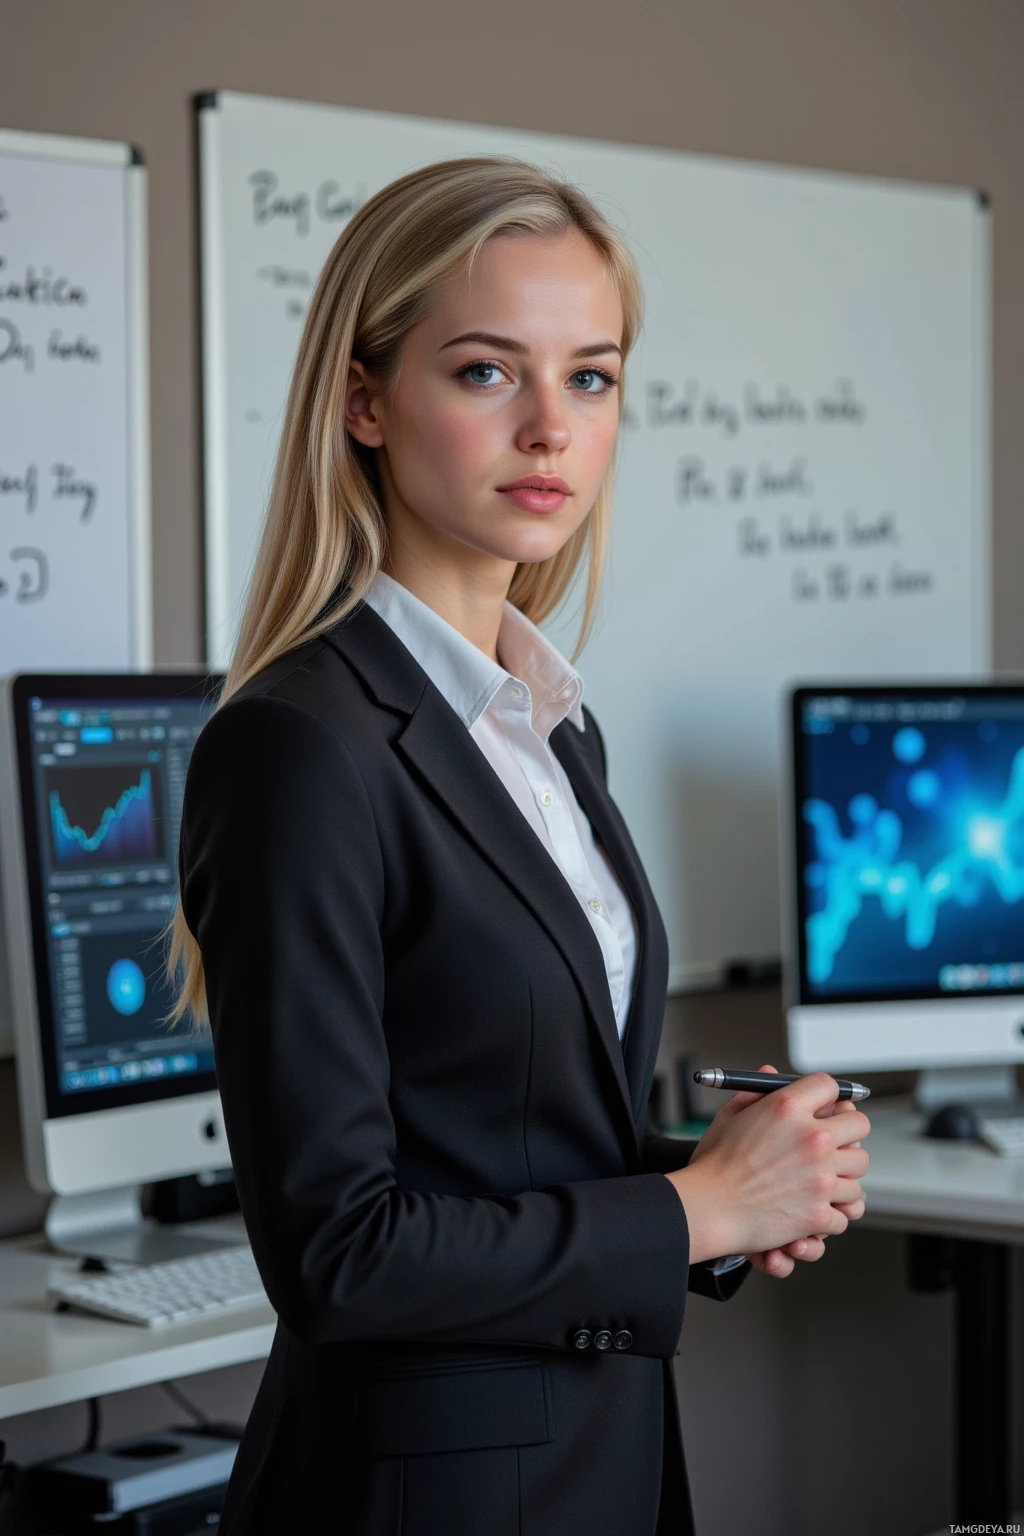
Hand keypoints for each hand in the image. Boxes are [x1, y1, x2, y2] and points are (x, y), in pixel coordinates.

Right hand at [730, 1066, 868, 1277]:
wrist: (706, 1209)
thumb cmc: (713, 1165)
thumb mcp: (730, 1117)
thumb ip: (756, 1093)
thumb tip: (770, 1072)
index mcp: (788, 1108)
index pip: (831, 1087)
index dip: (830, 1097)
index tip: (831, 1108)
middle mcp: (811, 1139)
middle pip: (859, 1126)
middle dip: (849, 1135)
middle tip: (835, 1146)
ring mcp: (820, 1178)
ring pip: (857, 1173)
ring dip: (841, 1179)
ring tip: (820, 1184)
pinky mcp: (819, 1213)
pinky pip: (844, 1214)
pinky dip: (830, 1216)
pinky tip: (812, 1212)